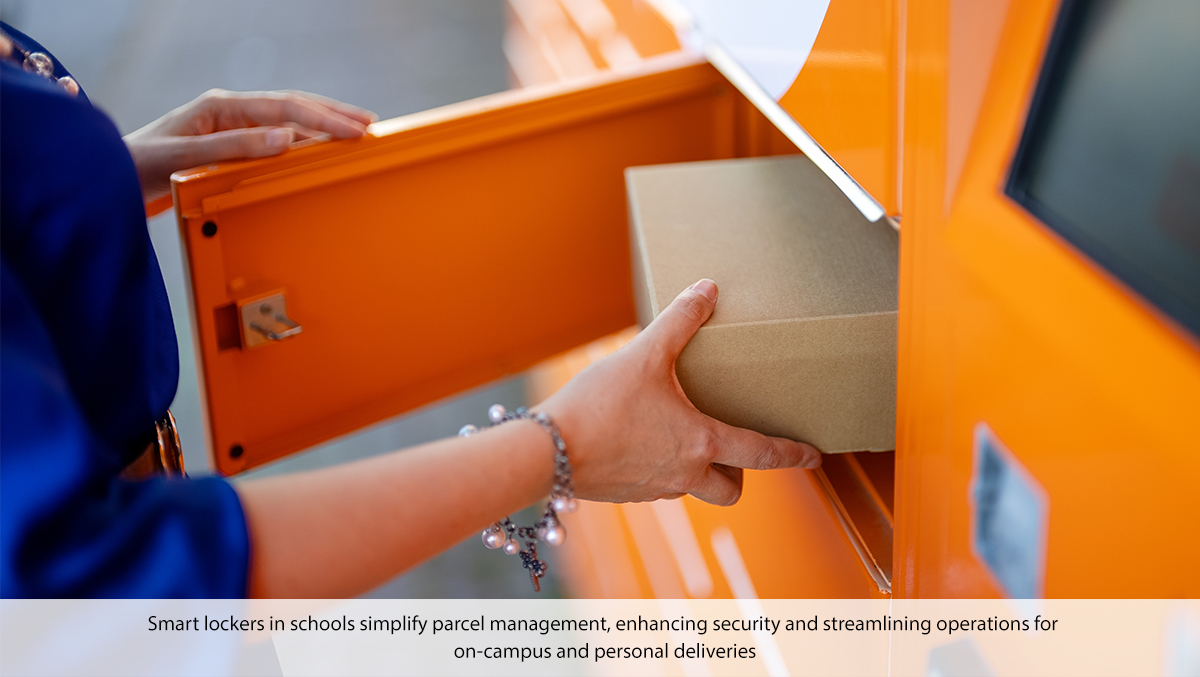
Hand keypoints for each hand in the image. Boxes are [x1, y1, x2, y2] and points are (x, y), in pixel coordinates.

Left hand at [123, 89, 376, 201]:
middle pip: (293, 106)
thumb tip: (285, 139)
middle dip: (333, 114)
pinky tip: (323, 150)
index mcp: (219, 105)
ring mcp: (232, 127)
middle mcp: (229, 111)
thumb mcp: (185, 158)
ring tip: (356, 134)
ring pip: (288, 121)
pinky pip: (277, 140)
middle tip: (370, 125)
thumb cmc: (139, 165)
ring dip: (323, 127)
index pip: (283, 106)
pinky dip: (305, 144)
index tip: (353, 130)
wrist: (110, 179)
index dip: (322, 117)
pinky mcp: (233, 146)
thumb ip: (235, 148)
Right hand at [537, 279, 820, 505]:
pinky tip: (638, 441)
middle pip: (731, 489)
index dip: (792, 454)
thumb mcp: (644, 354)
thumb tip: (706, 289)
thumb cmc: (599, 405)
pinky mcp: (626, 494)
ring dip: (698, 469)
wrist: (546, 452)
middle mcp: (684, 474)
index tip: (815, 457)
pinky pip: (657, 486)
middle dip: (739, 474)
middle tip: (734, 450)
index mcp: (700, 442)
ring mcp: (654, 489)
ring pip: (693, 488)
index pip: (761, 453)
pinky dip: (660, 468)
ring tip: (680, 436)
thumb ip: (679, 321)